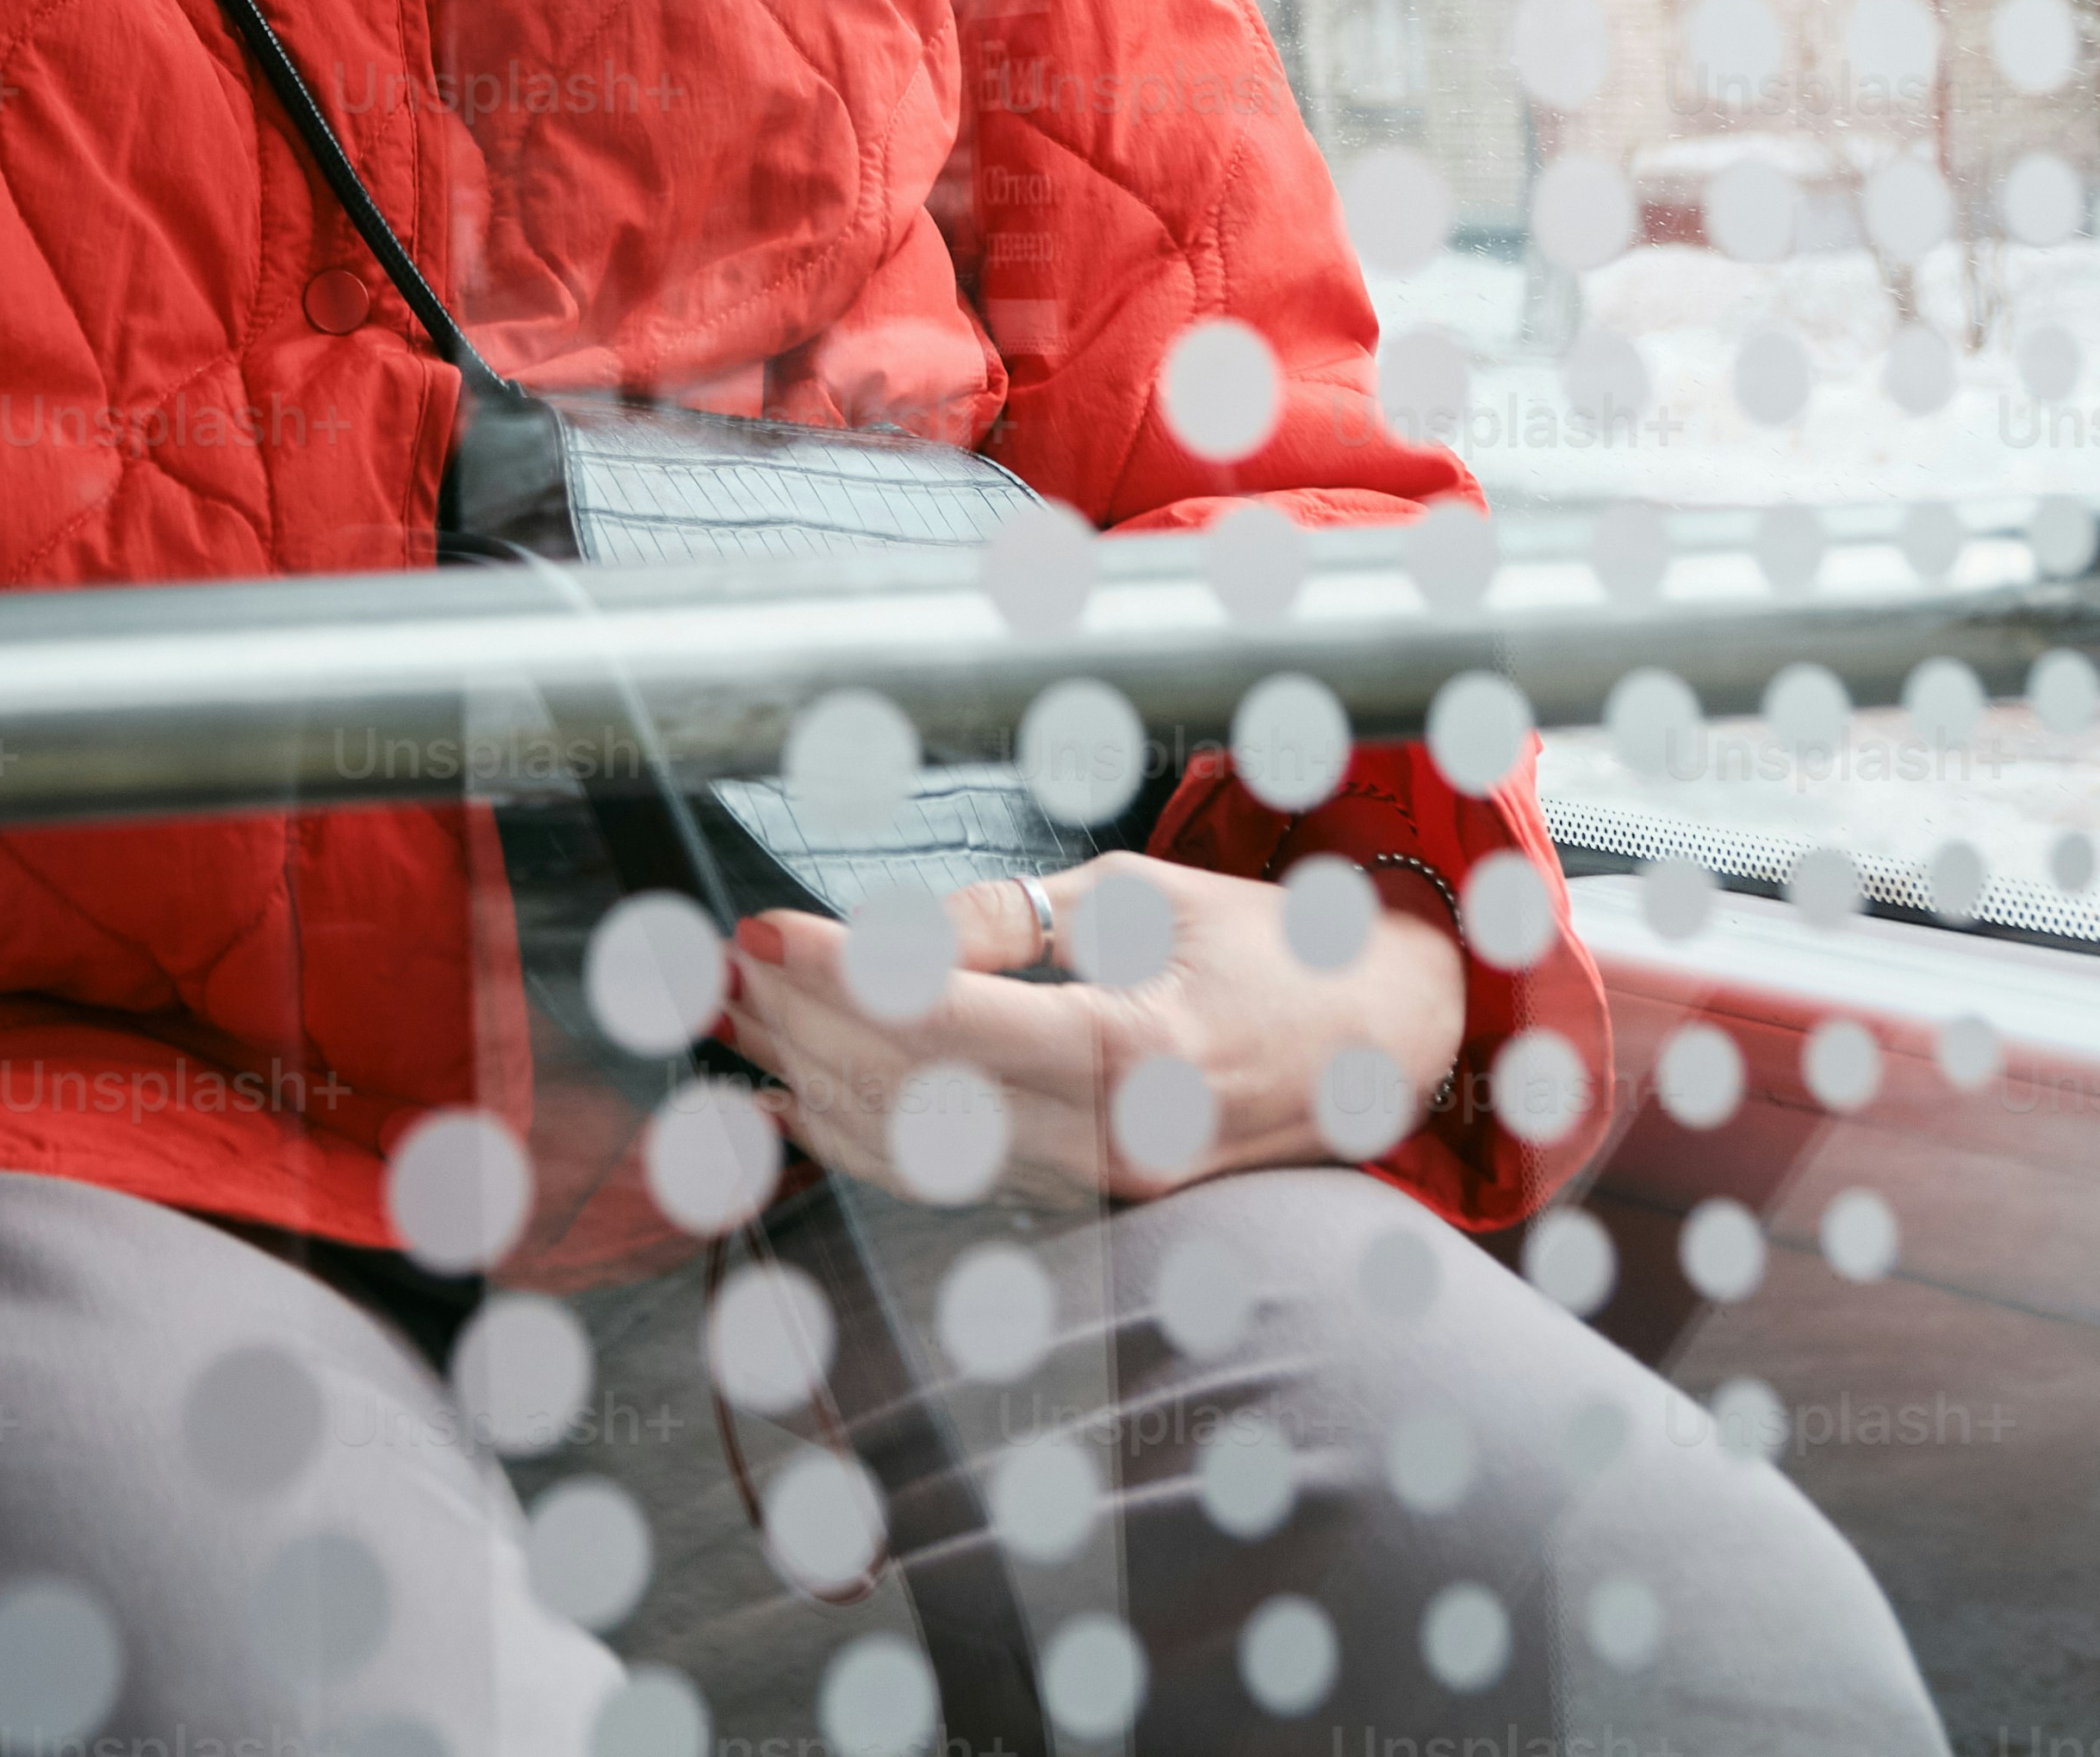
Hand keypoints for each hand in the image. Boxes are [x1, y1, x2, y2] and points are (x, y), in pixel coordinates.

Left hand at [717, 853, 1467, 1206]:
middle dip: (799, 1023)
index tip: (756, 932)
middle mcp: (1112, 1141)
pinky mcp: (1086, 1203)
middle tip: (716, 965)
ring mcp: (1098, 1188)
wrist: (1383, 1044)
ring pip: (917, 1144)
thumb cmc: (1270, 950)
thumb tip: (887, 940)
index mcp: (1136, 1049)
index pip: (945, 1020)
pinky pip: (950, 1174)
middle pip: (912, 1089)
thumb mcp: (1140, 896)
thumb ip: (1005, 922)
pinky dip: (857, 1138)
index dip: (839, 976)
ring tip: (731, 1017)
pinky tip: (784, 1102)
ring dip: (808, 1080)